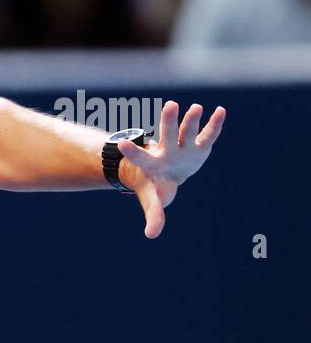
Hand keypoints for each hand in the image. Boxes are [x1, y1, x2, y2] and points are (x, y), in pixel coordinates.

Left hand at [118, 100, 224, 238]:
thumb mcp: (153, 202)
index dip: (133, 153)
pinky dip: (214, 125)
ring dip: (191, 121)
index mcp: (152, 164)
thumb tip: (151, 235)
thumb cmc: (155, 187)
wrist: (164, 174)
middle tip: (170, 106)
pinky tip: (220, 111)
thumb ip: (153, 215)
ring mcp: (183, 146)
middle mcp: (167, 151)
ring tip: (197, 108)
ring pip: (186, 131)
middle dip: (169, 122)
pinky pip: (208, 135)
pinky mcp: (199, 146)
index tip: (121, 144)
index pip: (141, 157)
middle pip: (167, 135)